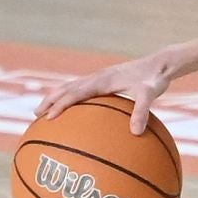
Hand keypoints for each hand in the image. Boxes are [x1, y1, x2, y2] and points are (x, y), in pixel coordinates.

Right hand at [34, 53, 173, 133]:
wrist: (161, 64)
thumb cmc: (155, 79)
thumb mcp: (151, 95)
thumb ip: (142, 111)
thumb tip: (136, 132)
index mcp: (103, 80)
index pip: (76, 93)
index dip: (61, 104)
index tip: (48, 117)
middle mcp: (97, 77)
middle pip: (67, 88)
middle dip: (51, 100)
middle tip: (36, 115)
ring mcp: (100, 77)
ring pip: (72, 87)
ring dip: (57, 97)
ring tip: (45, 110)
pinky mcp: (105, 80)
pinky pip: (82, 88)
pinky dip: (71, 96)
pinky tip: (73, 108)